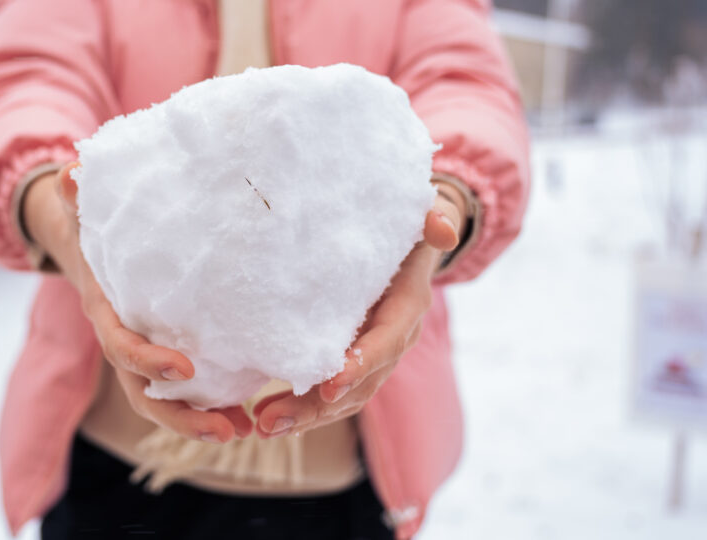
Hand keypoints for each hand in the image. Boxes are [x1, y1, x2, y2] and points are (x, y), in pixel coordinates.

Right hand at [24, 162, 253, 442]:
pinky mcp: (167, 353)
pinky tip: (250, 412)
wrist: (87, 242)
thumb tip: (75, 175)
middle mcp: (122, 340)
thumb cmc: (93, 222)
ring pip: (167, 401)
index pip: (121, 346)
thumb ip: (79, 196)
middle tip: (228, 430)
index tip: (186, 370)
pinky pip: (186, 391)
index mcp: (105, 311)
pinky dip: (214, 404)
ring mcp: (144, 353)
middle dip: (183, 418)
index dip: (148, 362)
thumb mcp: (85, 209)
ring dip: (204, 420)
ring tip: (246, 429)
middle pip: (145, 394)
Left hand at [252, 183, 465, 437]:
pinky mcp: (352, 358)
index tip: (329, 383)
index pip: (387, 342)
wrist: (408, 238)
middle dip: (318, 406)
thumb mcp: (422, 212)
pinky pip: (332, 392)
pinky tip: (265, 416)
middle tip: (272, 421)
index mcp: (407, 306)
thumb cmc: (406, 221)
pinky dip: (302, 408)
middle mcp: (393, 338)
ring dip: (304, 416)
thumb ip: (433, 218)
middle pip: (360, 384)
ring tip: (263, 426)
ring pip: (344, 397)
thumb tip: (443, 231)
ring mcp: (373, 354)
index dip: (361, 364)